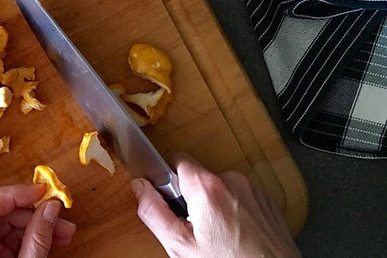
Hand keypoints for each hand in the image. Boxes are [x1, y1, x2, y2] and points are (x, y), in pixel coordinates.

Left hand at [0, 184, 76, 257]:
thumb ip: (37, 241)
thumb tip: (51, 209)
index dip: (14, 194)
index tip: (40, 191)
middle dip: (31, 212)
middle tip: (59, 215)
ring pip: (3, 225)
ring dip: (34, 225)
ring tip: (64, 232)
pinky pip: (4, 239)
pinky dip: (28, 237)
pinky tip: (50, 239)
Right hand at [132, 153, 299, 257]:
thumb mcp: (181, 246)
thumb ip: (154, 212)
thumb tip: (140, 187)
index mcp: (207, 187)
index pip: (177, 160)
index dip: (168, 180)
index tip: (170, 201)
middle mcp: (232, 180)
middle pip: (198, 177)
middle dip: (192, 199)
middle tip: (195, 229)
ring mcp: (253, 190)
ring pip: (219, 188)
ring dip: (214, 206)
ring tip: (219, 236)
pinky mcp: (267, 200)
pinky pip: (239, 197)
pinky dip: (233, 211)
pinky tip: (235, 235)